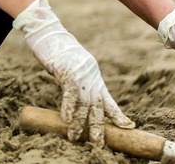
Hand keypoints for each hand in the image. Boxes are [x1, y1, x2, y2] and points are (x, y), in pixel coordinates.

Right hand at [14, 0, 135, 145]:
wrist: (47, 30)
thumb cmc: (55, 48)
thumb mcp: (71, 66)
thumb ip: (76, 81)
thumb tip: (75, 99)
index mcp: (94, 75)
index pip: (108, 100)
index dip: (118, 115)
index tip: (128, 127)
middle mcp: (91, 76)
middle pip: (98, 107)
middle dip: (99, 127)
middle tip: (100, 144)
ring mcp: (80, 74)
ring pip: (84, 104)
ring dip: (80, 123)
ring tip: (76, 138)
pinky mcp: (67, 71)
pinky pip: (70, 94)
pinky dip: (68, 108)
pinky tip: (66, 120)